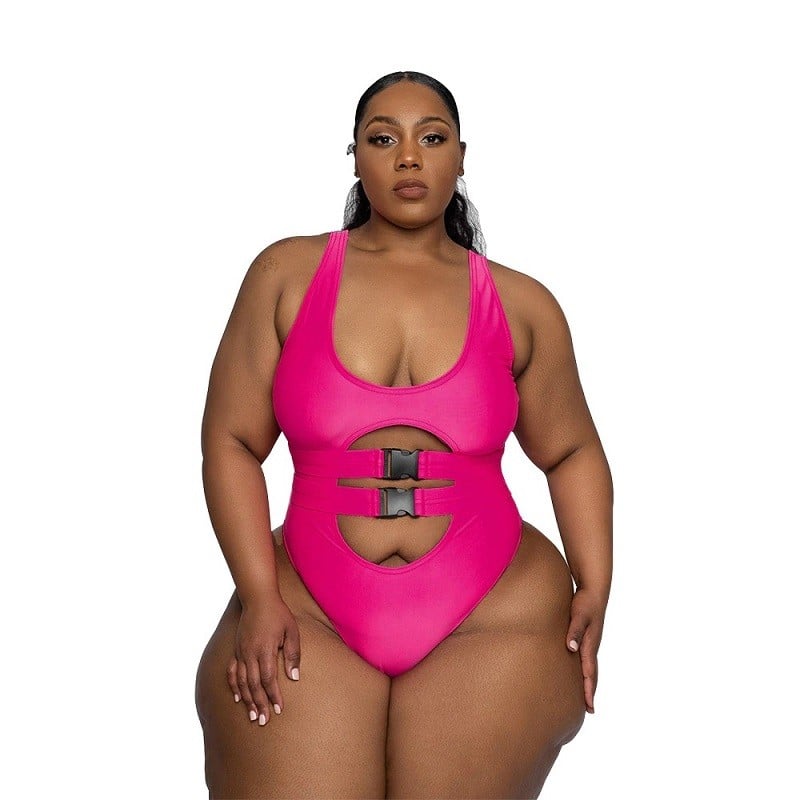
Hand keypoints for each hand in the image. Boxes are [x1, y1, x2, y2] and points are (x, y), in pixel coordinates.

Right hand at [226, 593, 300, 725]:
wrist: (258, 598)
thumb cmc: (278, 614)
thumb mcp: (291, 631)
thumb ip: (293, 654)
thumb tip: (294, 678)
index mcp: (265, 649)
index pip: (268, 679)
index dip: (273, 696)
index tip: (278, 710)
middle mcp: (250, 653)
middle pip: (254, 685)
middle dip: (260, 704)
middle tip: (264, 721)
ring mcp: (241, 652)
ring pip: (242, 682)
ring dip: (247, 700)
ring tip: (253, 715)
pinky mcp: (236, 650)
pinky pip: (232, 672)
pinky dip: (234, 686)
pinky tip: (237, 698)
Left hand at [565, 587, 606, 713]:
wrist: (593, 590)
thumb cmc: (584, 602)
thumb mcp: (579, 615)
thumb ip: (574, 631)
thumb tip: (571, 648)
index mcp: (590, 644)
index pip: (589, 672)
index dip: (589, 689)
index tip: (589, 705)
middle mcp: (591, 646)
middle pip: (592, 673)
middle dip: (591, 691)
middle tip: (590, 709)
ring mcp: (589, 642)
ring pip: (590, 667)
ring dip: (589, 682)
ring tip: (586, 697)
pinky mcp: (585, 637)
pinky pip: (585, 658)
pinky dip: (584, 670)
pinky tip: (578, 672)